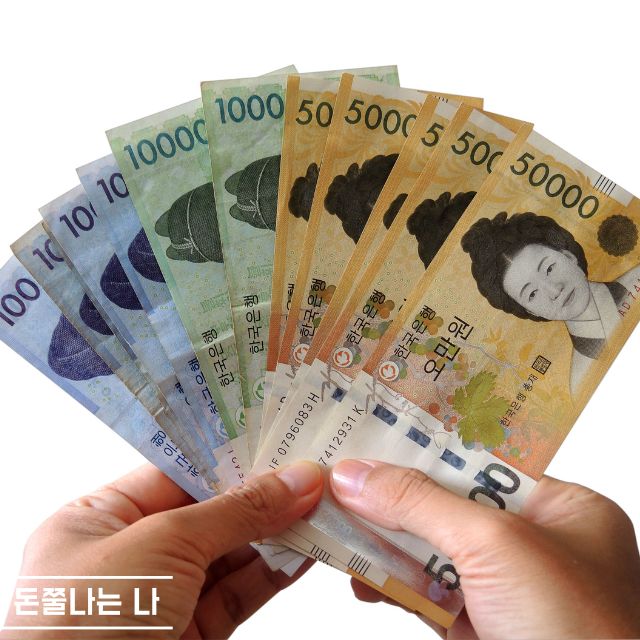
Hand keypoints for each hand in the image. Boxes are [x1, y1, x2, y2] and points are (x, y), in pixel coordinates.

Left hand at [4, 461, 322, 639]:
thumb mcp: (164, 545)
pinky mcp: (191, 634)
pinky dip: (274, 574)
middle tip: (310, 473)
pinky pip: (239, 594)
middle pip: (209, 513)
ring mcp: (163, 598)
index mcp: (101, 519)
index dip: (229, 458)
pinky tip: (303, 552)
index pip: (176, 474)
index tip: (277, 443)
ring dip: (276, 533)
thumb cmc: (88, 621)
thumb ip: (236, 510)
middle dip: (260, 495)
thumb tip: (296, 480)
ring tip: (318, 507)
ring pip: (231, 554)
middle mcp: (131, 554)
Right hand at [330, 460, 639, 639]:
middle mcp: (534, 544)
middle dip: (395, 497)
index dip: (425, 448)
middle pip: (448, 504)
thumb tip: (355, 476)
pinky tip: (360, 577)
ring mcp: (504, 589)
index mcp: (561, 509)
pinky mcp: (478, 626)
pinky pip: (425, 593)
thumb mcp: (495, 545)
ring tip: (337, 523)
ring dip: (383, 542)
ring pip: (430, 550)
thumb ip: (420, 503)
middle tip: (344, 479)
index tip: (374, 437)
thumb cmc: (576, 633)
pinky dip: (390, 584)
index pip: (480, 462)